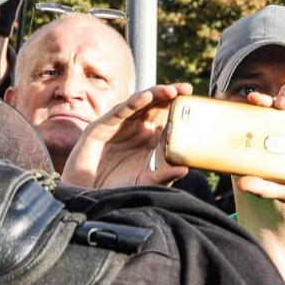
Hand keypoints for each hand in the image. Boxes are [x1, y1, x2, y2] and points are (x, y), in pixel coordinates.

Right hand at [61, 83, 192, 187]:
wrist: (89, 195)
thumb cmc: (117, 187)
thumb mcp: (145, 181)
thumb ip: (164, 175)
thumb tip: (185, 169)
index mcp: (147, 138)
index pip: (166, 117)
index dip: (178, 108)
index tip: (194, 102)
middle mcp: (134, 128)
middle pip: (154, 105)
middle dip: (170, 94)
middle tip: (186, 89)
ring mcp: (118, 125)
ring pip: (138, 104)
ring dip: (154, 94)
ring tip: (170, 91)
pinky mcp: (101, 126)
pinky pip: (119, 111)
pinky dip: (132, 103)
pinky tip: (145, 97)